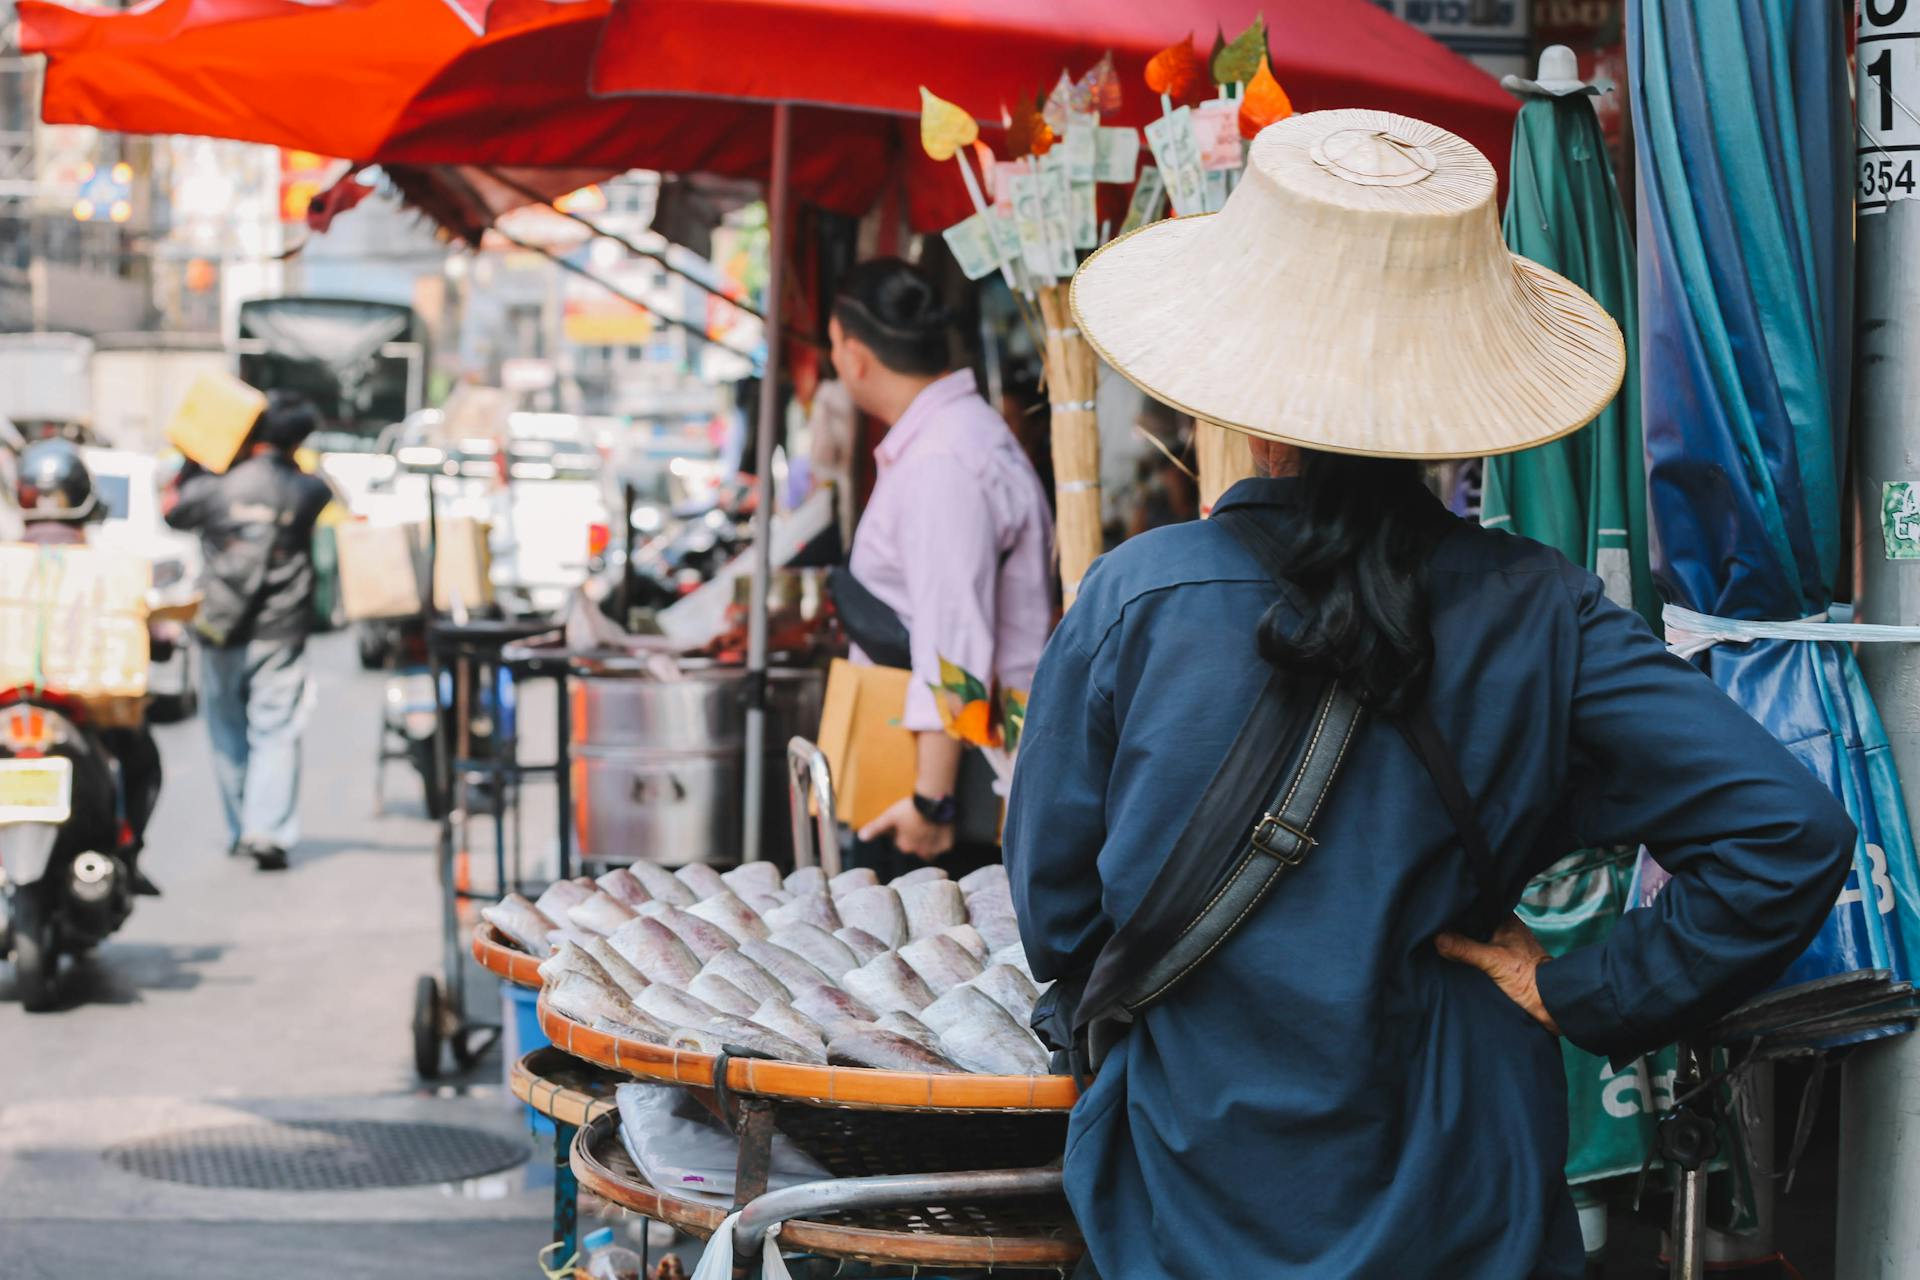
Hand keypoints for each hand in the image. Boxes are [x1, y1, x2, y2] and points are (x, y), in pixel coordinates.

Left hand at [858, 796, 954, 860]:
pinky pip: (943, 846)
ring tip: (928, 827)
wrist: (933, 800)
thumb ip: (875, 828)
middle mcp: (919, 851)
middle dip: (915, 838)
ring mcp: (935, 849)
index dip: (903, 832)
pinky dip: (942, 840)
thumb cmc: (909, 808)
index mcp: (905, 846)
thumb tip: (860, 837)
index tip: (906, 822)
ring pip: (930, 850)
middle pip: (916, 847)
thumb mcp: (889, 817)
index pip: (902, 843)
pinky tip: (939, 828)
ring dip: (928, 842)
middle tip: (918, 822)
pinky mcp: (947, 844)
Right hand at [1435, 914, 1560, 1035]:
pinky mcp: (1505, 959)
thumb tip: (1438, 939)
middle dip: (1459, 924)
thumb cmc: (1528, 977)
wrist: (1549, 1001)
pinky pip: (1482, 949)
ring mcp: (1506, 944)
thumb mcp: (1492, 961)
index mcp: (1507, 920)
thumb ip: (1465, 949)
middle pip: (1476, 921)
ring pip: (1479, 935)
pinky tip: (1458, 955)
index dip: (1460, 907)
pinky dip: (1471, 951)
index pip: (1478, 906)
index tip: (1441, 909)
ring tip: (1442, 938)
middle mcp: (1507, 928)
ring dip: (1465, 939)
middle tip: (1436, 924)